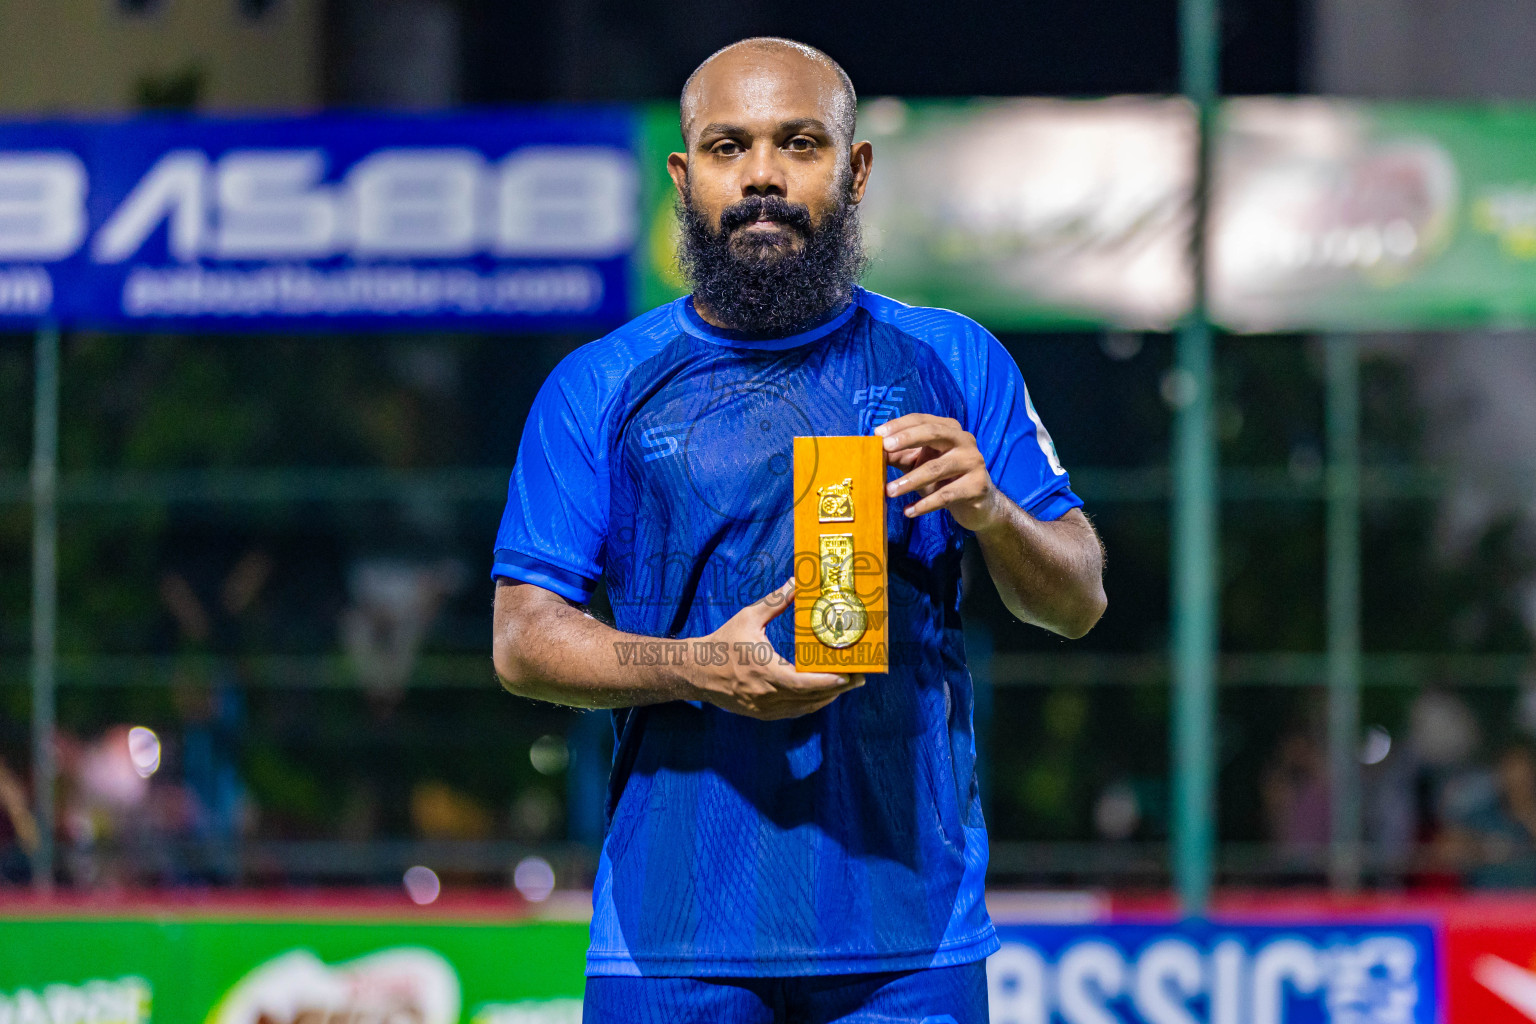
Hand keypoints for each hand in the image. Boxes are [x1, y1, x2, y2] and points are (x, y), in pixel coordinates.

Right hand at [686, 579, 863, 719]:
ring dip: (827, 698)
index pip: (802, 684)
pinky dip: (810, 705)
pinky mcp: (761, 713)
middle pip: (810, 698)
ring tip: (846, 685)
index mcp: (764, 670)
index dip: (827, 682)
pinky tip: (823, 696)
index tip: (848, 676)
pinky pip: (793, 712)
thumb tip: (796, 582)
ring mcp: (763, 707)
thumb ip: (774, 601)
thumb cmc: (723, 642)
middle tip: (859, 678)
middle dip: (838, 689)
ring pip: (804, 708)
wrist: (697, 671)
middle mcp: (766, 694)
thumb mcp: (748, 617)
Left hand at [876, 413, 1001, 532]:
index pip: (922, 420)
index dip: (899, 425)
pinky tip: (908, 511)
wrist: (978, 503)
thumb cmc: (943, 479)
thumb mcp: (919, 464)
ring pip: (937, 468)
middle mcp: (964, 440)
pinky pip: (946, 495)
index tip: (878, 434)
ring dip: (910, 481)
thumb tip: (874, 451)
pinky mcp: (977, 486)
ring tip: (889, 491)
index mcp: (949, 429)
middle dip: (907, 438)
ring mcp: (973, 461)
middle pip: (933, 433)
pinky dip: (924, 504)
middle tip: (885, 448)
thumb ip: (899, 456)